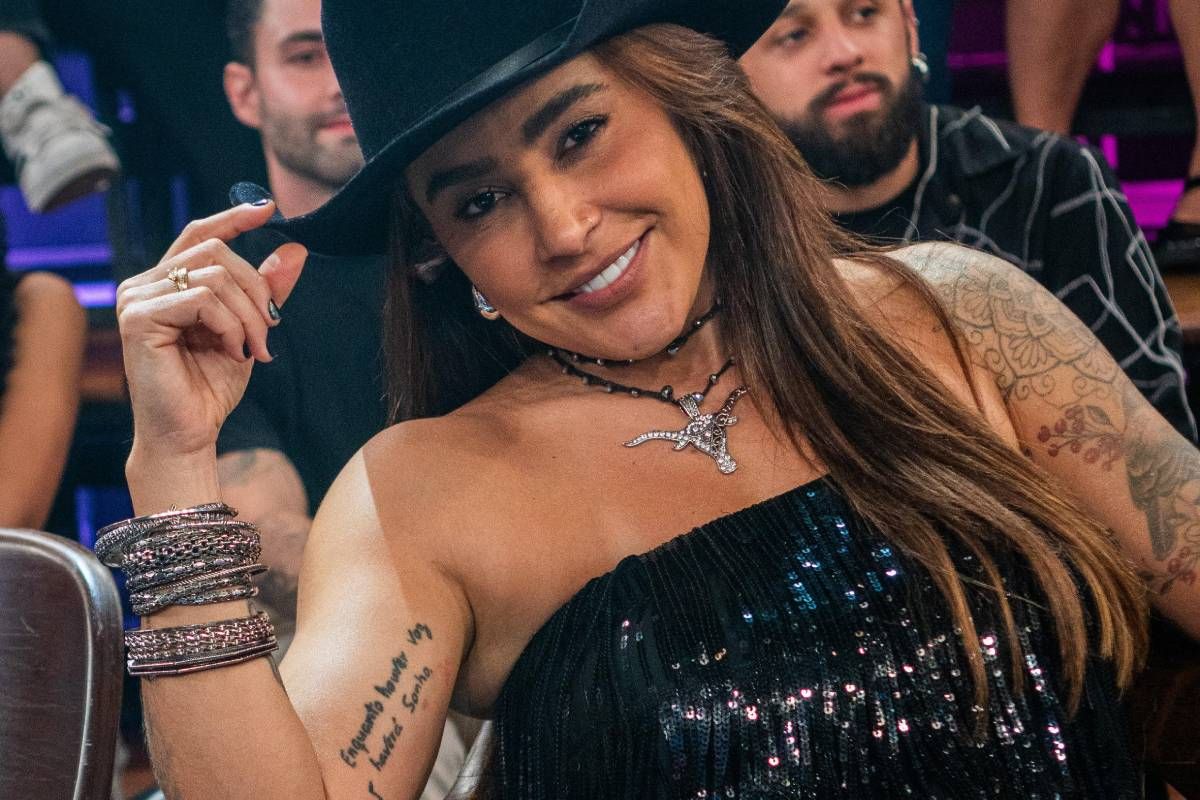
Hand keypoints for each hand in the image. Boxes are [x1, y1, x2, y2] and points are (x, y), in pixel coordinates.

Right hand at [117, 201, 305, 461]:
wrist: (190, 433)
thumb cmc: (212, 386)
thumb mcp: (250, 329)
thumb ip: (266, 290)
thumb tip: (295, 248)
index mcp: (167, 283)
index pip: (199, 234)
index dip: (233, 217)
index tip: (269, 208)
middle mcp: (144, 284)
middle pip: (216, 251)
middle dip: (257, 290)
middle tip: (269, 333)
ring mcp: (136, 298)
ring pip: (214, 274)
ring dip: (249, 314)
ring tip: (253, 349)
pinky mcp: (138, 318)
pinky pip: (202, 298)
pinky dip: (229, 324)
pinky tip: (232, 352)